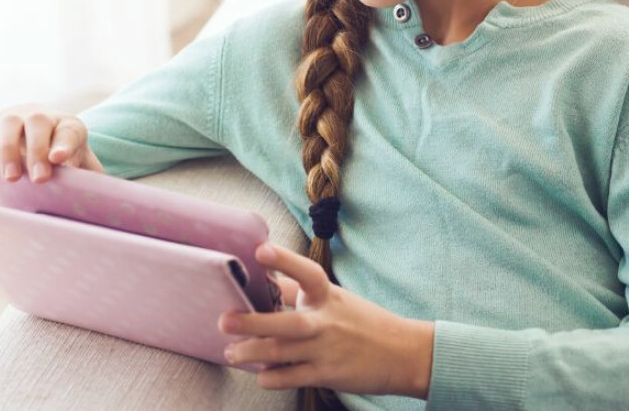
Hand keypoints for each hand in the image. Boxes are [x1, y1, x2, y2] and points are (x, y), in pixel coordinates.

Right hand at [0, 104, 105, 182]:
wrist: (36, 129)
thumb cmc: (62, 155)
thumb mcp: (79, 163)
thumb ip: (89, 178)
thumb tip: (102, 203)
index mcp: (68, 126)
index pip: (69, 131)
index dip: (64, 144)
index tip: (60, 160)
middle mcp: (42, 117)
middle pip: (39, 125)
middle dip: (38, 151)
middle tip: (39, 178)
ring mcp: (15, 120)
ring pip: (10, 126)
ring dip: (9, 151)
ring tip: (11, 177)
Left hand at [218, 242, 434, 399]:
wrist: (403, 354)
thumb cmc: (363, 321)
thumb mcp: (334, 299)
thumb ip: (297, 291)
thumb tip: (263, 279)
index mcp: (327, 296)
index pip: (307, 273)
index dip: (284, 260)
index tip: (260, 250)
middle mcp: (326, 321)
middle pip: (287, 323)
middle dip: (253, 323)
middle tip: (224, 321)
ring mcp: (327, 350)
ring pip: (283, 353)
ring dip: (252, 354)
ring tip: (230, 353)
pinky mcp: (328, 374)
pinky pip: (293, 378)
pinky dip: (273, 378)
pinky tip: (260, 375)